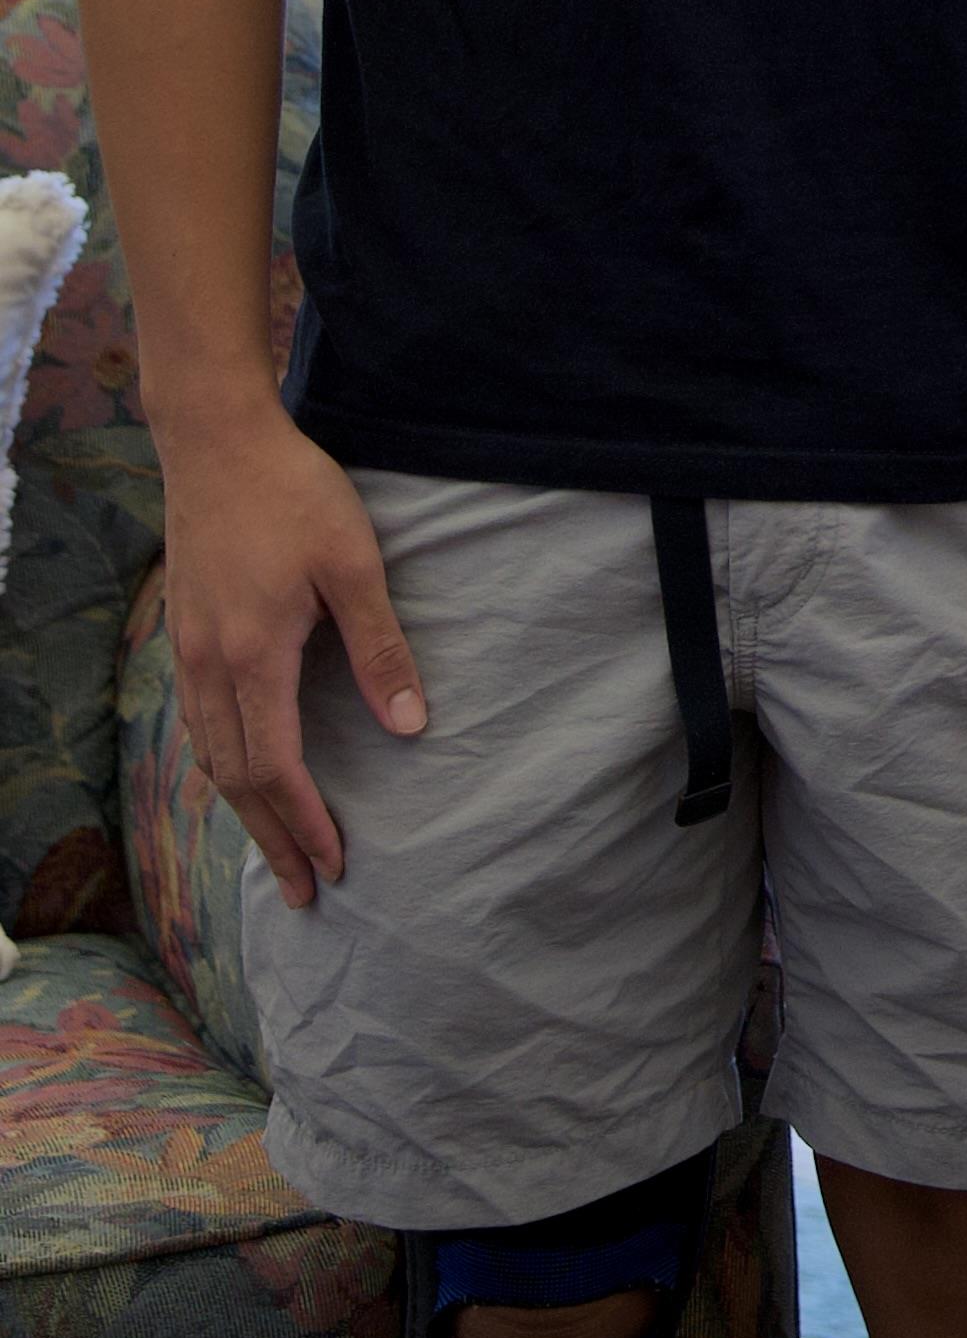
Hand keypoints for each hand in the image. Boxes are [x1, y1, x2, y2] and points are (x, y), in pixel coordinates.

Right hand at [157, 403, 421, 906]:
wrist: (217, 445)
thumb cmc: (296, 496)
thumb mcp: (355, 565)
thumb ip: (380, 648)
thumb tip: (411, 728)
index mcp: (254, 657)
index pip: (277, 767)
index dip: (306, 822)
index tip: (335, 864)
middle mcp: (208, 668)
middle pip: (237, 779)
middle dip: (273, 839)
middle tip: (304, 892)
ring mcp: (187, 654)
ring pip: (210, 757)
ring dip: (244, 811)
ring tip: (273, 852)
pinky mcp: (184, 636)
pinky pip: (197, 725)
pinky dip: (222, 767)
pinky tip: (241, 777)